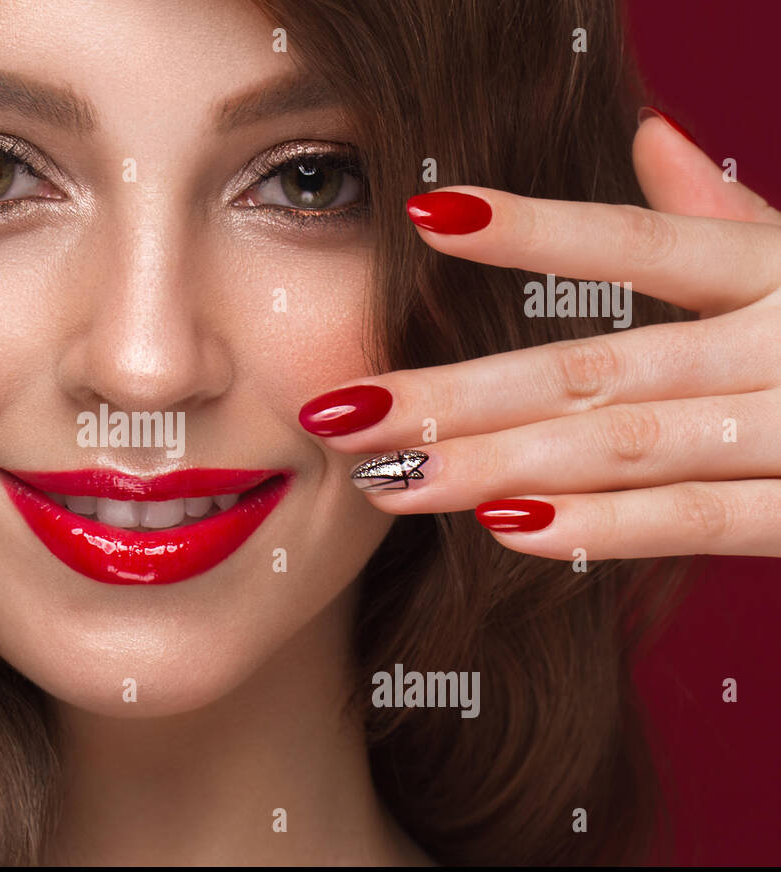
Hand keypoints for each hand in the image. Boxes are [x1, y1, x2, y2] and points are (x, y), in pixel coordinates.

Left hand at [298, 108, 780, 559]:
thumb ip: (739, 218)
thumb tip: (649, 134)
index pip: (647, 241)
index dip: (536, 229)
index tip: (424, 216)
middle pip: (598, 364)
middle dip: (457, 391)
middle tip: (339, 409)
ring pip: (629, 445)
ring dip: (497, 465)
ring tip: (388, 480)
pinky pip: (707, 522)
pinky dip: (610, 528)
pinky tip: (509, 531)